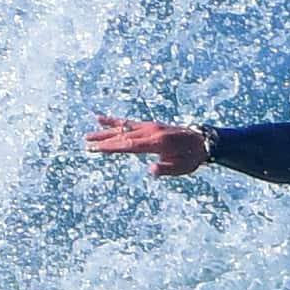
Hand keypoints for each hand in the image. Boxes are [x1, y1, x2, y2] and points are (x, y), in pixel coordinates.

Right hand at [86, 114, 208, 176]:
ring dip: (105, 131)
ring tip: (88, 135)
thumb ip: (166, 168)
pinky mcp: (149, 125)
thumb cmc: (192, 157)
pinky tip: (101, 119)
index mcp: (157, 142)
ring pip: (123, 127)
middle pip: (122, 135)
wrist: (202, 140)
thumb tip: (151, 170)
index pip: (129, 145)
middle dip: (104, 140)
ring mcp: (149, 126)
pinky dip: (114, 121)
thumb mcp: (182, 167)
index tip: (97, 149)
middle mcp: (151, 131)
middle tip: (87, 143)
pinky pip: (129, 122)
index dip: (112, 147)